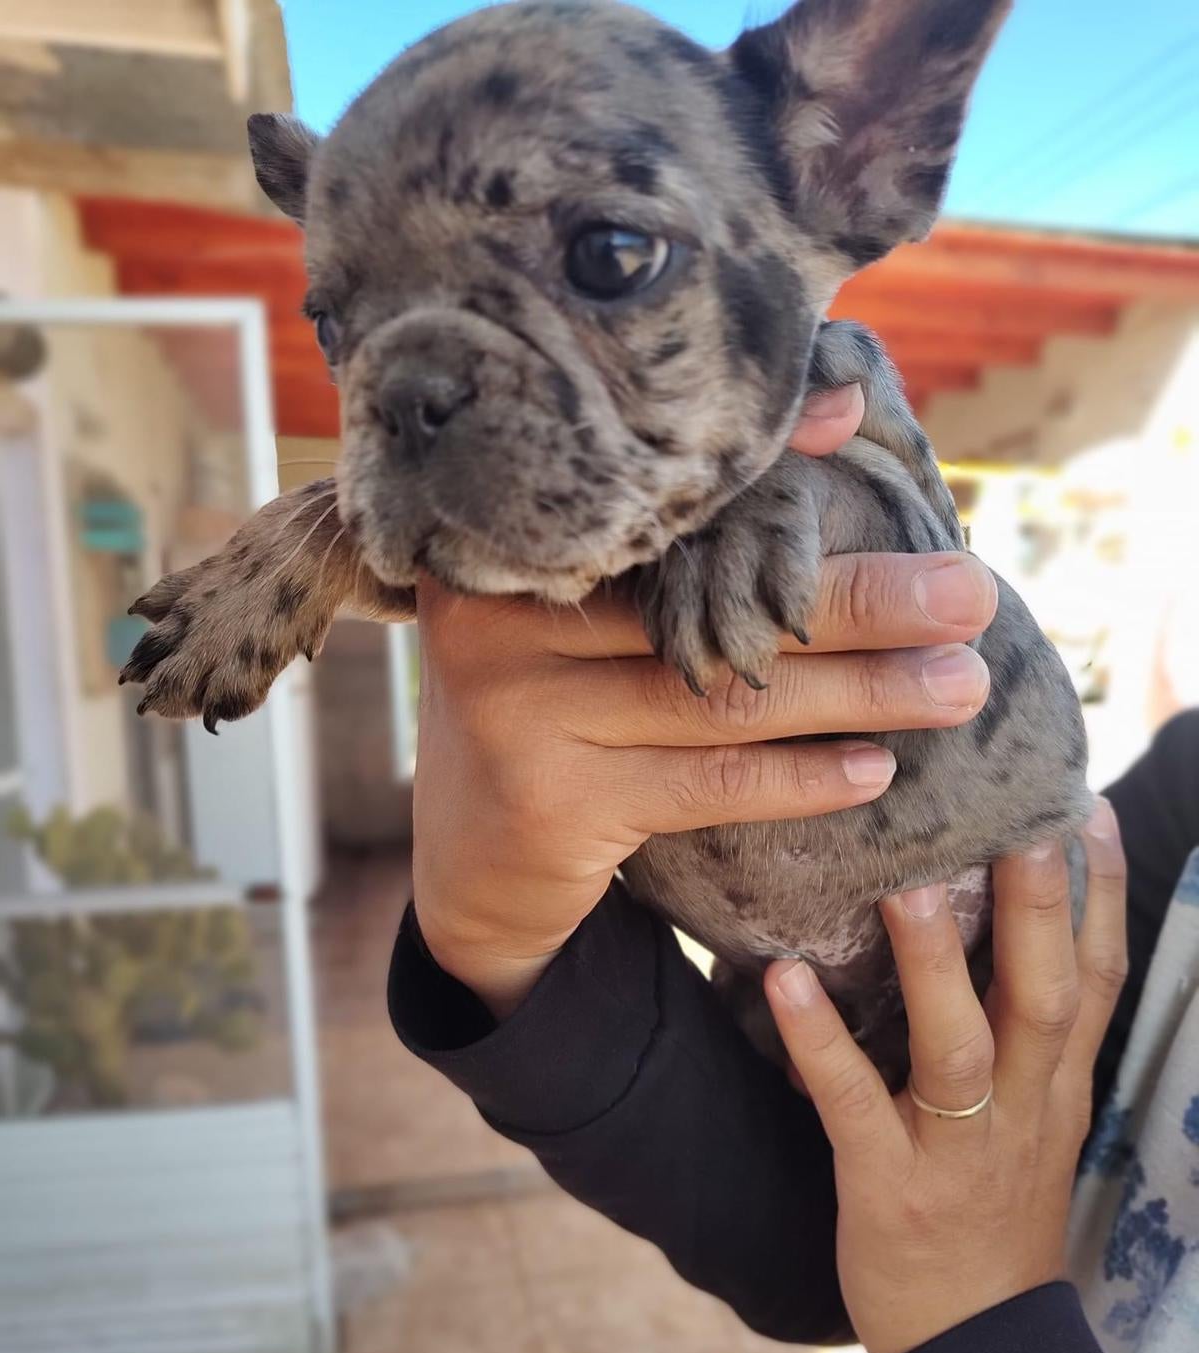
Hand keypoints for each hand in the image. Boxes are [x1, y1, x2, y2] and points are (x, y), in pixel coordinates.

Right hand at [413, 383, 996, 1016]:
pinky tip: (875, 770)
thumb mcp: (593, 614)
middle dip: (854, 601)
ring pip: (718, 698)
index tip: (858, 428)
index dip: (758, 468)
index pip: (656, 505)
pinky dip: (796, 777)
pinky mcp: (550, 805)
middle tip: (970, 595)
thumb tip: (835, 407)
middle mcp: (497, 620)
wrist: (472, 855)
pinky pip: (702, 784)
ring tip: (959, 687)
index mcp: (512, 548)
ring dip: (855, 694)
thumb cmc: (558, 705)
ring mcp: (516, 715)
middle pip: (705, 603)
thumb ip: (689, 531)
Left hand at [764, 799, 1128, 1352]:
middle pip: (1047, 998)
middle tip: (1022, 821)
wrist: (979, 1350)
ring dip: (933, 965)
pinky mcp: (889, 1186)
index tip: (1091, 807)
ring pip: (959, 1047)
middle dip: (1041, 909)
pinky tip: (785, 977)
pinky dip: (820, 1041)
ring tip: (904, 885)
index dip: (1103, 892)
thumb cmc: (995, 1213)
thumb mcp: (1037, 1121)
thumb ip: (1028, 1037)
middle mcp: (1023, 1110)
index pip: (1100, 978)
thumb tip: (1004, 935)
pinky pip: (853, 1104)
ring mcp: (958, 1150)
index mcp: (1059, 1087)